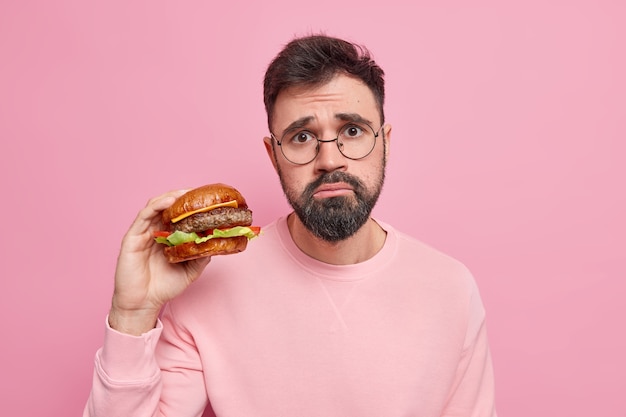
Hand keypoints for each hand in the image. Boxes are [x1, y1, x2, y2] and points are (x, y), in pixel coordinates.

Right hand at [108, 190, 210, 334]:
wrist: (142, 304)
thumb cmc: (162, 287)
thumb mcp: (190, 270)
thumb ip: (201, 256)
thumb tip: (216, 242)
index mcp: (168, 237)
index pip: (179, 215)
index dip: (191, 205)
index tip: (208, 200)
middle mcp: (155, 231)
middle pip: (169, 206)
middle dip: (184, 197)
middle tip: (200, 193)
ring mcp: (143, 232)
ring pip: (157, 206)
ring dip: (171, 197)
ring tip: (186, 194)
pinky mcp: (132, 237)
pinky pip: (144, 216)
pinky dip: (157, 206)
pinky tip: (169, 202)